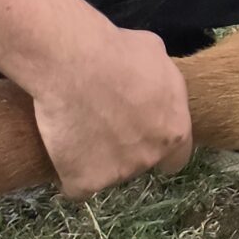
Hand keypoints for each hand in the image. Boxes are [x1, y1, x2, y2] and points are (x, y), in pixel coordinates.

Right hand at [26, 24, 192, 200]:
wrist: (73, 64)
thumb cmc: (118, 51)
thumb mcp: (157, 57)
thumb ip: (162, 85)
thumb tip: (154, 88)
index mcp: (174, 131)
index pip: (176, 158)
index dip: (158, 147)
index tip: (142, 135)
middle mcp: (149, 157)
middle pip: (139, 162)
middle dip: (125, 147)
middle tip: (103, 120)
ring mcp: (117, 174)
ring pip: (108, 173)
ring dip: (96, 158)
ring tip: (78, 126)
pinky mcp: (84, 182)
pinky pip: (77, 186)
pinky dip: (69, 173)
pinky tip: (62, 150)